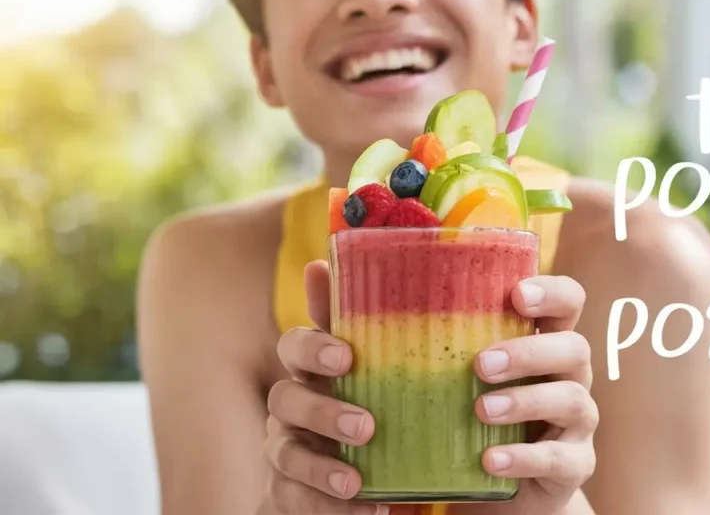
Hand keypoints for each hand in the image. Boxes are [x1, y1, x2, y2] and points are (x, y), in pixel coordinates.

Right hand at [262, 263, 387, 513]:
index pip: (296, 346)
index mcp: (314, 370)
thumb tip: (365, 263)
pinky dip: (329, 507)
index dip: (313, 347)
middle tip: (366, 425)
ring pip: (285, 452)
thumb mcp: (380, 366)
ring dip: (321, 465)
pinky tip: (369, 508)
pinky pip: (295, 499)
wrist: (355, 475)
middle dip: (322, 411)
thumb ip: (375, 321)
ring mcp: (285, 449)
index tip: (346, 355)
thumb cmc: (370, 402)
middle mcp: (292, 405)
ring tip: (356, 480)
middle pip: (284, 399)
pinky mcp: (287, 492)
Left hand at [452, 275, 597, 514]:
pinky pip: (560, 458)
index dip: (553, 293)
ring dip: (525, 401)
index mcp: (550, 342)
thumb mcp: (468, 380)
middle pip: (575, 348)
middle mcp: (572, 376)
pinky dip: (524, 458)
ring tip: (481, 410)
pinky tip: (491, 460)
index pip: (570, 301)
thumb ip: (447, 350)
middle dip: (529, 352)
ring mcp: (579, 421)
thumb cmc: (481, 418)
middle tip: (481, 365)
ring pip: (572, 400)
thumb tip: (372, 324)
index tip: (517, 295)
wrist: (507, 487)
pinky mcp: (576, 464)